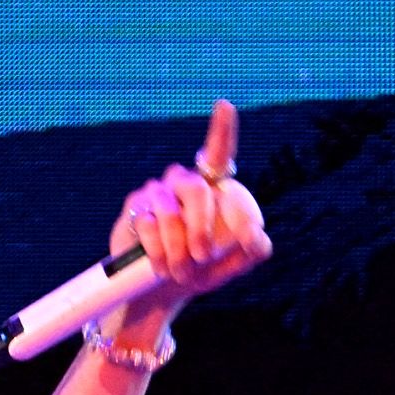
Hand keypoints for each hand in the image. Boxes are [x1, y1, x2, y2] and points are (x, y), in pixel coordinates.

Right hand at [106, 99, 270, 327]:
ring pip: (171, 213)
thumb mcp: (232, 265)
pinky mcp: (135, 210)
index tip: (225, 106)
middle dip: (203, 228)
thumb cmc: (201, 270)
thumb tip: (259, 239)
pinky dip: (158, 251)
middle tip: (204, 257)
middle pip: (197, 190)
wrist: (161, 289)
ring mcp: (156, 194)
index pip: (218, 154)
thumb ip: (252, 251)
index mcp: (211, 189)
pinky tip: (160, 266)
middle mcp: (182, 184)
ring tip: (180, 271)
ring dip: (179, 248)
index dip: (222, 130)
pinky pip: (148, 226)